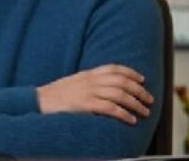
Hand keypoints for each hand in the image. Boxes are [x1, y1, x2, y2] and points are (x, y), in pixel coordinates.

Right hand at [36, 64, 153, 123]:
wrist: (39, 101)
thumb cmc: (55, 96)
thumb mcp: (73, 83)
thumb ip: (88, 83)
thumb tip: (104, 88)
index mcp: (88, 74)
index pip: (114, 68)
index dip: (131, 73)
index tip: (142, 79)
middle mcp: (90, 80)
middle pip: (121, 81)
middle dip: (139, 90)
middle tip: (149, 99)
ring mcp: (88, 92)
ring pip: (119, 95)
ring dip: (135, 103)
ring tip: (145, 112)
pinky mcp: (86, 105)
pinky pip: (110, 108)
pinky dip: (123, 114)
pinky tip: (131, 120)